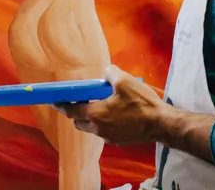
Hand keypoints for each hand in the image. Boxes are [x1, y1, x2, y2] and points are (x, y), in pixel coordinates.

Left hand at [53, 65, 167, 145]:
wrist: (161, 124)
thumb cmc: (142, 103)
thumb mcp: (125, 81)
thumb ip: (110, 73)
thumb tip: (106, 72)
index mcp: (95, 114)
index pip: (71, 110)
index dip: (61, 104)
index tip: (53, 100)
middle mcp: (98, 129)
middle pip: (78, 121)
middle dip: (76, 111)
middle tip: (81, 98)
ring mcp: (108, 137)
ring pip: (91, 127)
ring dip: (91, 117)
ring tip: (101, 103)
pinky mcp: (118, 141)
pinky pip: (104, 131)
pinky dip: (103, 122)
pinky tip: (115, 112)